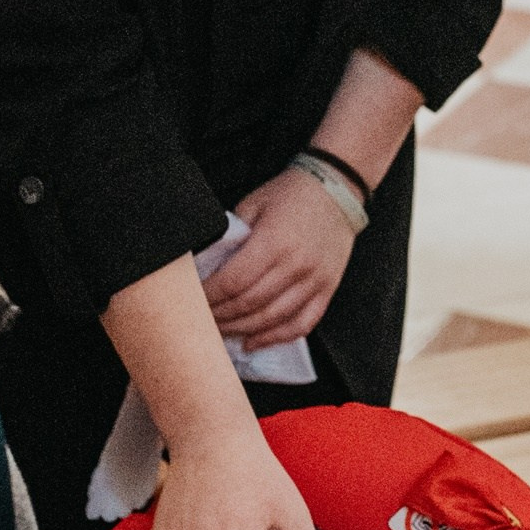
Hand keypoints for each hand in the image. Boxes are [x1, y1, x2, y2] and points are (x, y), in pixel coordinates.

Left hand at [209, 168, 357, 351]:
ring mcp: (314, 280)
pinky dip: (277, 337)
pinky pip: (302, 324)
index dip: (210, 296)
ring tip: (223, 331)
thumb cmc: (292, 194)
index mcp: (273, 241)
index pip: (233, 281)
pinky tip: (255, 341)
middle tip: (202, 320)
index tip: (193, 300)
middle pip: (249, 304)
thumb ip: (232, 236)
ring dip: (243, 329)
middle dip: (221, 316)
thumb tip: (208, 265)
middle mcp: (295, 265)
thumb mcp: (253, 204)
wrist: (336, 188)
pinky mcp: (327, 289)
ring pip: (272, 319)